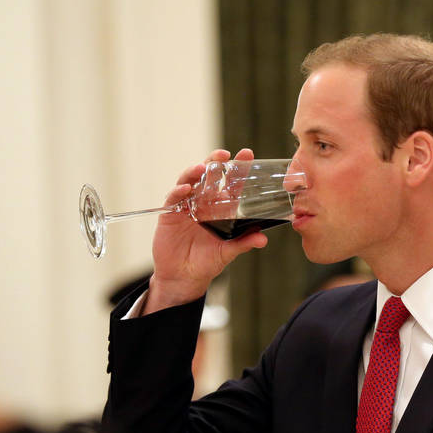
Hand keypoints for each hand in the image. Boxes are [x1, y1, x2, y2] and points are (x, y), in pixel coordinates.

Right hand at [144, 148, 267, 313]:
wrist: (184, 278)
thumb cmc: (206, 263)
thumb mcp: (227, 252)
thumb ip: (244, 243)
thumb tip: (263, 239)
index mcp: (219, 209)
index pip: (230, 184)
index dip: (237, 169)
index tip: (247, 155)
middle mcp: (203, 203)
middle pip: (208, 177)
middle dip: (216, 163)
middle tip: (224, 154)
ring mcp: (186, 207)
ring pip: (189, 182)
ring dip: (195, 173)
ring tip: (204, 167)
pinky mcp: (170, 215)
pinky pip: (173, 199)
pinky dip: (178, 192)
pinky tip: (186, 189)